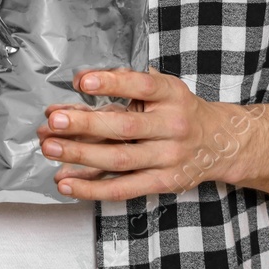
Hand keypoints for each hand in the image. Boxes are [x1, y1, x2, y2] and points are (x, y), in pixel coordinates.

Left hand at [35, 68, 239, 200]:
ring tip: (49, 148)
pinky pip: (124, 188)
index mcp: (171, 95)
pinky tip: (66, 182)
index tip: (82, 81)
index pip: (141, 86)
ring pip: (120, 160)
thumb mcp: (160, 89)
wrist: (219, 142)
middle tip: (54, 121)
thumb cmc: (178, 110)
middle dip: (86, 124)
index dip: (111, 83)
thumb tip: (77, 89)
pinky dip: (92, 188)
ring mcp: (169, 157)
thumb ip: (123, 87)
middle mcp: (173, 126)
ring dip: (80, 156)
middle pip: (125, 127)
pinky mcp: (163, 182)